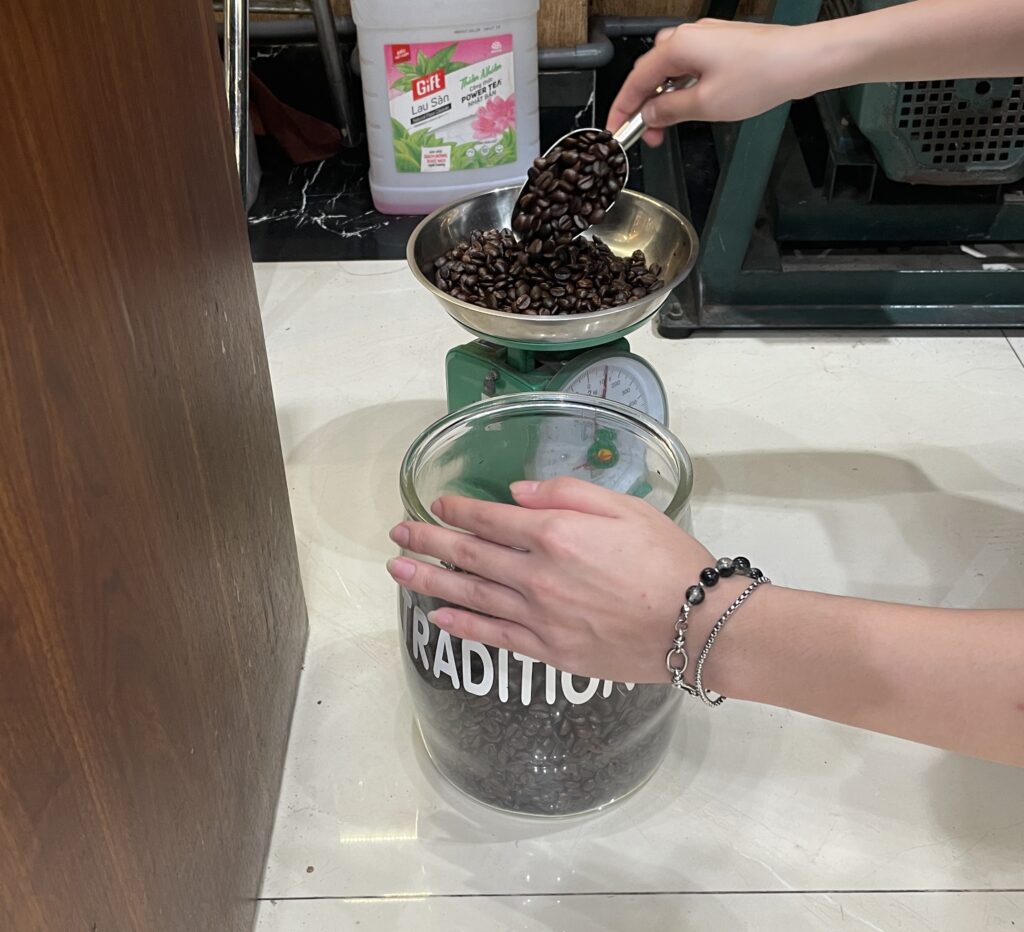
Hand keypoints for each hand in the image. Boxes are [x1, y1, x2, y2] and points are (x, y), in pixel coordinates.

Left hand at [387, 477, 721, 683]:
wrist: (697, 625)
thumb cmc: (667, 558)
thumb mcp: (625, 507)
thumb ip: (567, 493)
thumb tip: (515, 494)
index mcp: (555, 534)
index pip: (489, 519)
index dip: (457, 511)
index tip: (436, 505)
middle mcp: (536, 575)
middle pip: (469, 555)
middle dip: (428, 541)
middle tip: (398, 533)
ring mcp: (539, 616)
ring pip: (470, 594)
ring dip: (430, 579)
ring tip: (398, 570)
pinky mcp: (549, 650)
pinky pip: (494, 635)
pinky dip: (463, 623)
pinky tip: (437, 615)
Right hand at [607, 19, 819, 144]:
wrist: (803, 60)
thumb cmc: (761, 75)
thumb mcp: (705, 104)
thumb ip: (669, 110)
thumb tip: (649, 115)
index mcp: (677, 46)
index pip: (635, 80)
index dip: (621, 109)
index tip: (614, 131)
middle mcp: (688, 36)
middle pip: (650, 73)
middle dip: (643, 107)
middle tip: (646, 137)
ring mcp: (706, 38)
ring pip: (670, 71)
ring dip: (663, 100)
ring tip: (667, 128)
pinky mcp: (721, 46)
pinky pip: (689, 68)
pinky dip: (681, 89)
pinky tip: (687, 107)